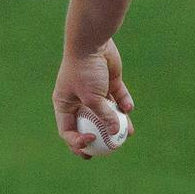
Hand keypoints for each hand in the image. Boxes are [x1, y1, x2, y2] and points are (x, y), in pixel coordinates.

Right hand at [52, 38, 134, 157]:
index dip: (77, 141)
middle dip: (98, 138)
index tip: (91, 143)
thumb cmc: (84, 71)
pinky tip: (129, 108)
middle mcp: (78, 100)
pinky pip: (117, 97)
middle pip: (88, 124)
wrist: (92, 43)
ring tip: (129, 133)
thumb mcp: (91, 97)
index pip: (68, 130)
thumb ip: (103, 115)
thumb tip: (116, 132)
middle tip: (108, 150)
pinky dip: (123, 103)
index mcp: (65, 105)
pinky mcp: (109, 82)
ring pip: (107, 112)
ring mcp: (94, 91)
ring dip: (118, 123)